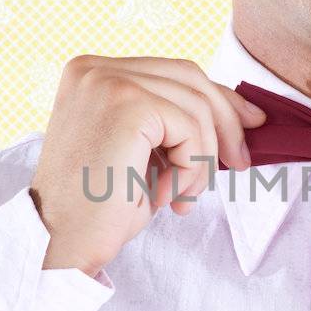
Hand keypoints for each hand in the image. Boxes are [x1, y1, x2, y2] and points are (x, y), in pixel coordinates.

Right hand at [31, 55, 267, 275]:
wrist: (60, 242)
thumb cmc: (99, 207)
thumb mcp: (140, 150)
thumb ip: (169, 120)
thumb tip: (236, 112)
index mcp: (92, 72)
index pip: (173, 72)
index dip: (218, 98)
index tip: (250, 124)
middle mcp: (94, 68)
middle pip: (190, 77)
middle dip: (225, 121)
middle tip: (240, 163)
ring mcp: (107, 81)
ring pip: (195, 106)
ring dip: (202, 159)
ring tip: (179, 196)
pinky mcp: (126, 104)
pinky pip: (189, 128)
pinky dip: (190, 168)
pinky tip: (165, 196)